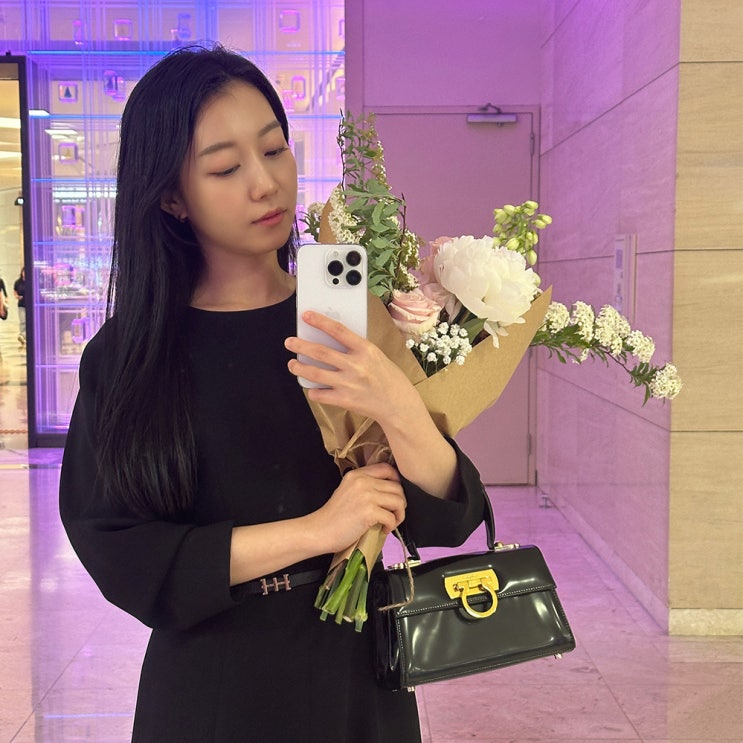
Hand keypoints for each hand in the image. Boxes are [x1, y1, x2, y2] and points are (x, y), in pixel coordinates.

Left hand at [285, 311, 415, 426]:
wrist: (398, 405)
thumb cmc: (389, 378)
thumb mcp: (376, 356)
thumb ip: (356, 349)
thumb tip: (330, 340)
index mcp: (366, 350)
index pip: (338, 331)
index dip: (320, 322)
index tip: (306, 316)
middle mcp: (356, 366)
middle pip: (321, 353)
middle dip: (301, 345)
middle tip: (289, 342)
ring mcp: (349, 384)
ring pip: (316, 374)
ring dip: (300, 368)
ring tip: (292, 364)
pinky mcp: (345, 400)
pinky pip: (320, 395)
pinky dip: (313, 391)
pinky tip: (311, 388)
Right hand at [307, 462, 405, 553]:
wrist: (319, 531)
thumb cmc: (333, 517)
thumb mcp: (348, 491)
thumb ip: (365, 487)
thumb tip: (389, 493)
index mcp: (357, 474)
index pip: (387, 468)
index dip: (397, 481)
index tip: (395, 494)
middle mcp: (362, 481)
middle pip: (397, 487)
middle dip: (400, 502)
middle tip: (394, 514)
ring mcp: (366, 495)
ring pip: (399, 501)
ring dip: (399, 514)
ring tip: (390, 522)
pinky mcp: (368, 511)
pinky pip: (392, 517)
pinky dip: (391, 526)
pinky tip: (383, 530)